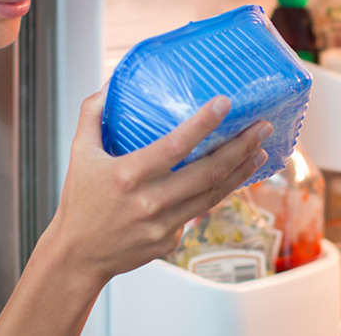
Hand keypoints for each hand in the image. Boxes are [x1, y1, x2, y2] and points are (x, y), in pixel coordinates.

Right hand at [44, 90, 272, 286]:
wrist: (78, 255)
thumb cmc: (79, 202)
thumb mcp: (79, 153)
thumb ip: (93, 115)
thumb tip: (109, 84)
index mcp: (128, 176)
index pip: (174, 146)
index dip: (203, 124)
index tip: (225, 103)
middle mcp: (150, 202)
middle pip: (208, 172)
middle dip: (241, 147)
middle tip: (262, 127)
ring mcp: (164, 225)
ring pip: (213, 194)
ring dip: (241, 171)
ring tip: (260, 151)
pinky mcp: (171, 241)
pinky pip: (198, 212)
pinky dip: (215, 194)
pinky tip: (230, 178)